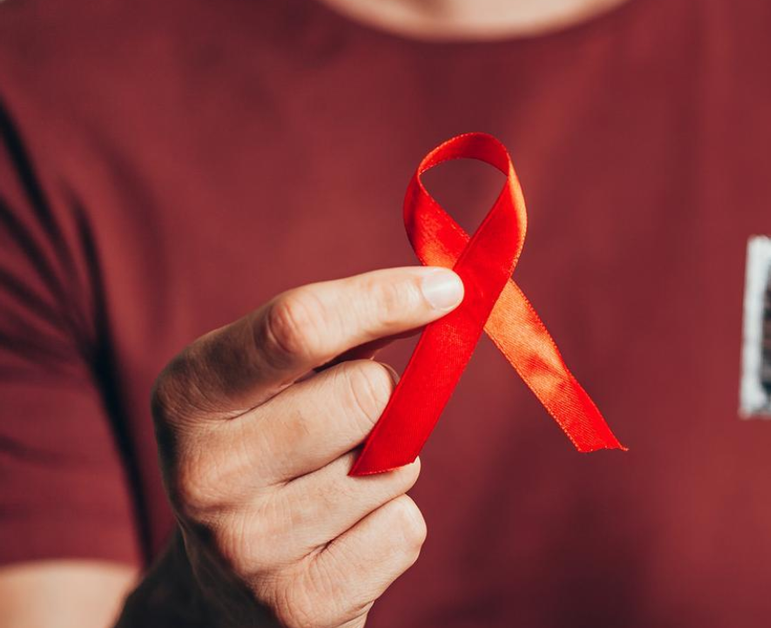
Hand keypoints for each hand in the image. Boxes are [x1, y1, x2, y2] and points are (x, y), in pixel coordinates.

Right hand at [122, 267, 463, 627]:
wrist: (229, 587)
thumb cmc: (277, 448)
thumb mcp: (282, 381)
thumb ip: (350, 330)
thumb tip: (444, 286)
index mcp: (187, 394)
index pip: (298, 326)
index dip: (385, 299)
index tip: (448, 289)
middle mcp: (201, 473)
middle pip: (365, 395)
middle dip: (387, 399)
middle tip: (355, 422)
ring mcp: (246, 548)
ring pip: (394, 467)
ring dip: (390, 468)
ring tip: (334, 487)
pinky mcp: (298, 607)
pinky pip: (404, 530)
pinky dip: (394, 525)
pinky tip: (344, 537)